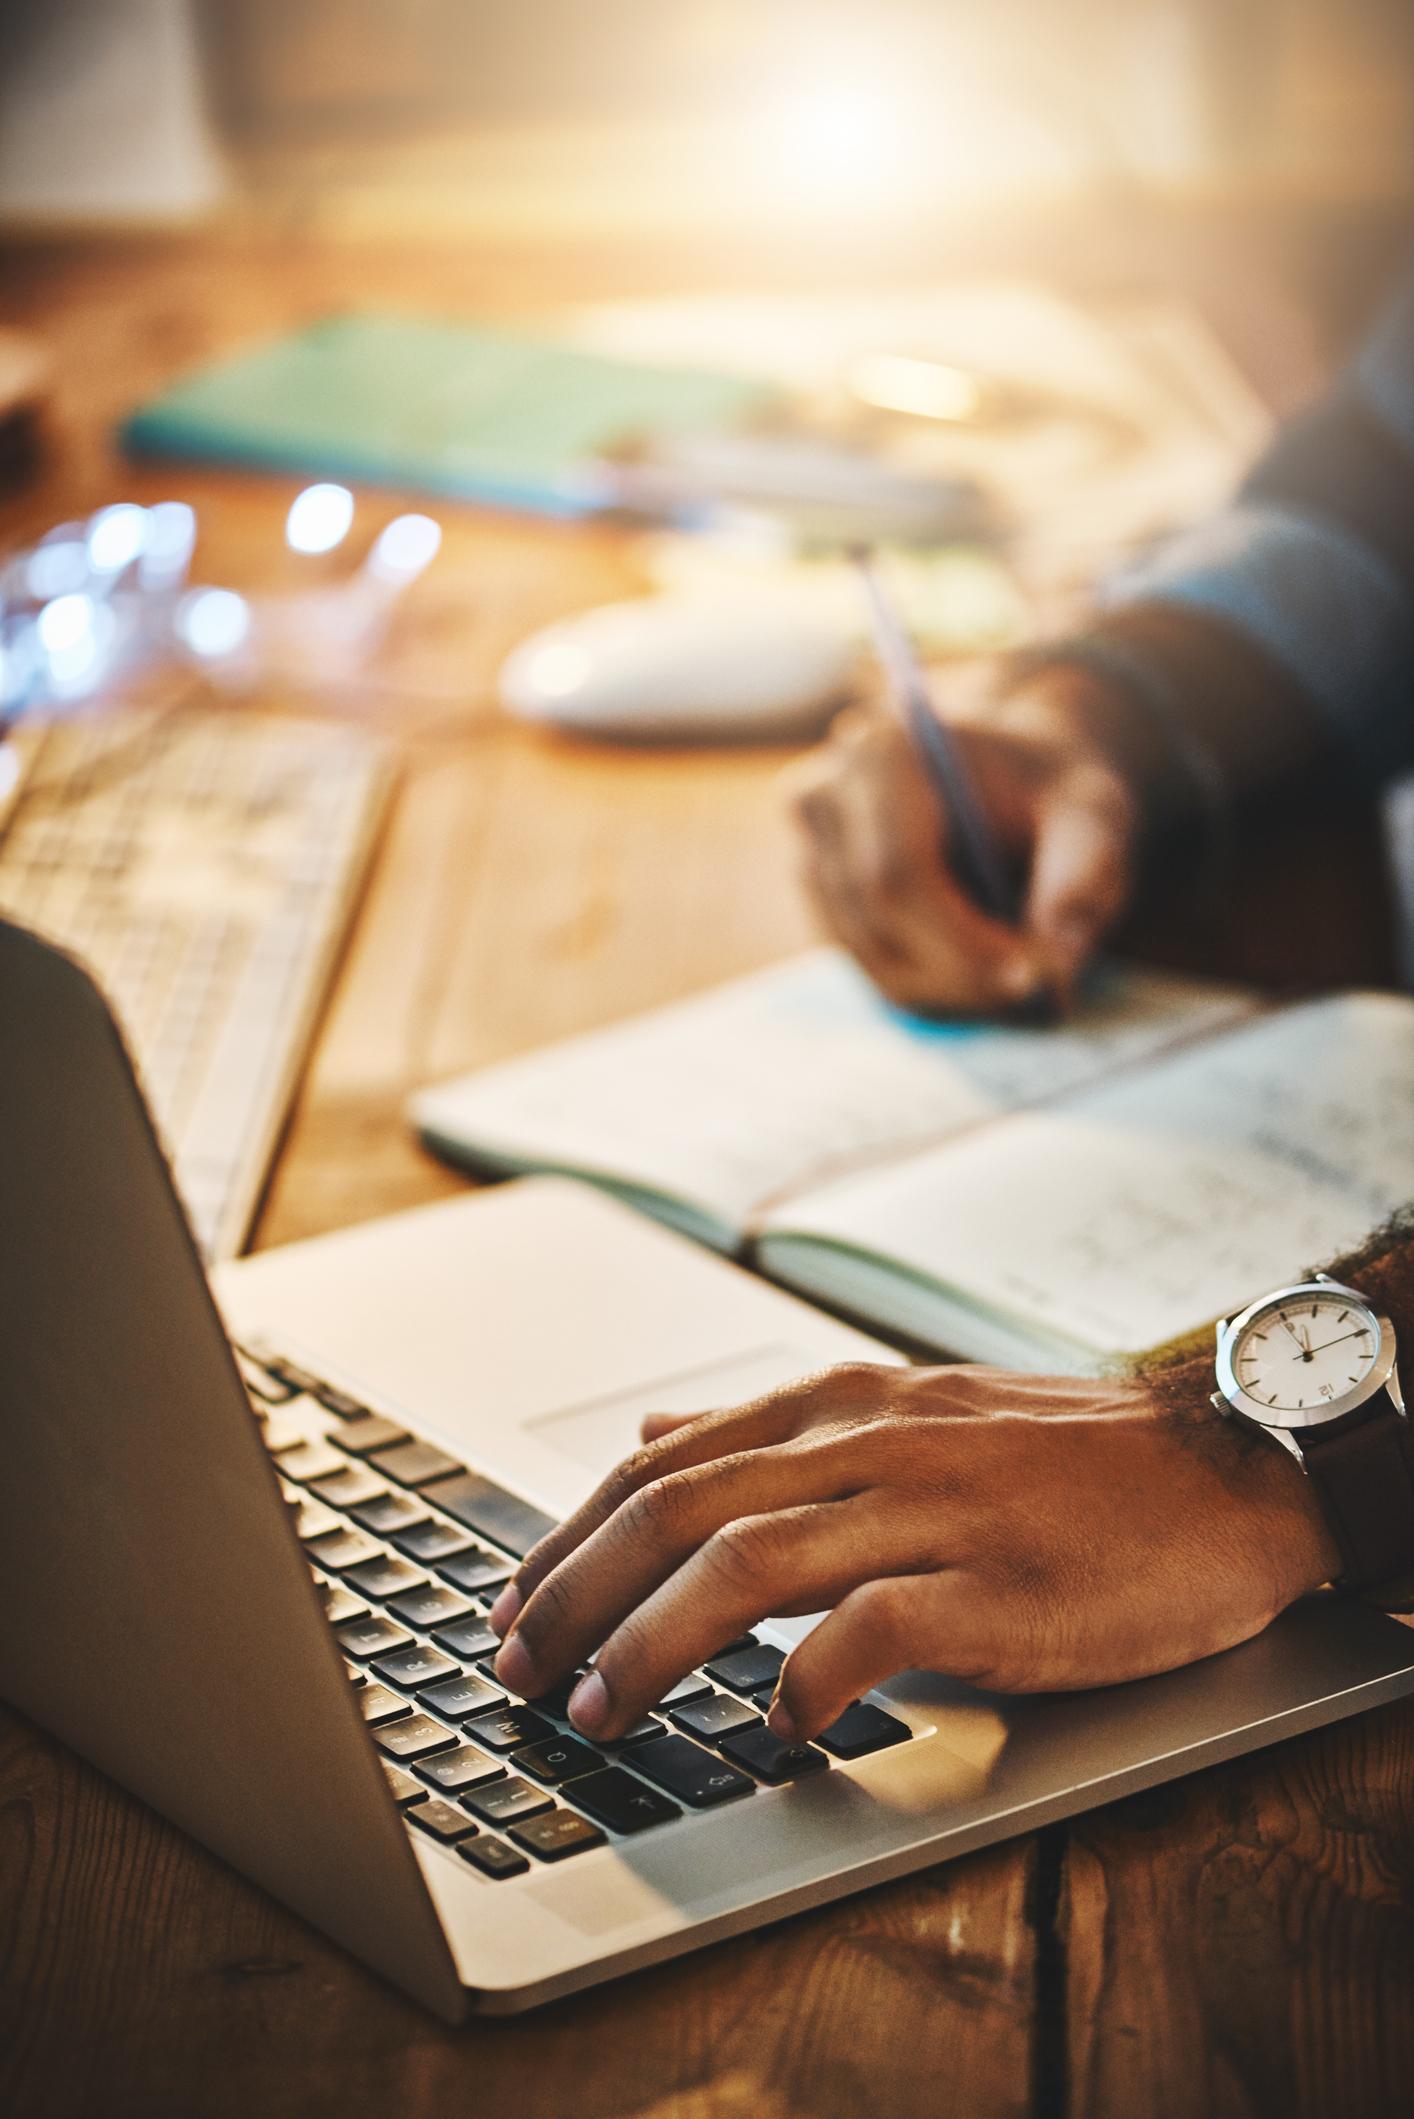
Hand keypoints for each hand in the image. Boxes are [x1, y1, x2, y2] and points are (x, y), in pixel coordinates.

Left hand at [489, 1362, 1338, 1745]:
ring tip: (599, 1710)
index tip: (515, 1606)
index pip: (663, 1464)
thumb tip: (652, 1433)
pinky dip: (806, 1681)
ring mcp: (932, 1509)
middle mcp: (868, 1442)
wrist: (1217, 1465)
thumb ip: (770, 1429)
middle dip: (575, 1594)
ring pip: (747, 1561)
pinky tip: (777, 1726)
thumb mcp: (903, 1409)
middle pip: (678, 1509)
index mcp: (838, 1403)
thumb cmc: (1058, 1453)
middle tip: (520, 1670)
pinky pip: (872, 1629)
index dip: (569, 1539)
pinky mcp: (996, 1584)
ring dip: (651, 1643)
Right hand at [786, 665, 1142, 1014]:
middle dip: (962, 974)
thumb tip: (1057, 960)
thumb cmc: (1049, 789)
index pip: (897, 873)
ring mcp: (810, 851)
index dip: (961, 941)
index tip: (1034, 977)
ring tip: (1024, 984)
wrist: (1011, 776)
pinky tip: (987, 976)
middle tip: (1041, 994)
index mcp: (882, 752)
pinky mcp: (820, 900)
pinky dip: (934, 987)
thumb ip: (1084, 873)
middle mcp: (825, 798)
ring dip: (951, 990)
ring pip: (872, 958)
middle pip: (877, 924)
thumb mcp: (1095, 813)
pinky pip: (870, 967)